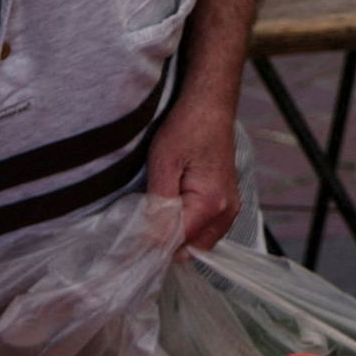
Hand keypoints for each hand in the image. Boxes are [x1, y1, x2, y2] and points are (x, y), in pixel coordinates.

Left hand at [147, 101, 238, 252]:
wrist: (210, 105)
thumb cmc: (188, 126)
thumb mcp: (163, 163)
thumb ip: (157, 205)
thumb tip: (147, 240)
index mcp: (211, 205)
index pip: (175, 242)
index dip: (149, 247)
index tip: (125, 250)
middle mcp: (226, 213)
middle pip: (189, 249)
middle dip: (164, 246)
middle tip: (135, 236)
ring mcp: (230, 209)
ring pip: (198, 243)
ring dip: (175, 238)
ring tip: (151, 223)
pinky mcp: (227, 202)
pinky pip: (206, 230)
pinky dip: (187, 229)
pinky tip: (169, 215)